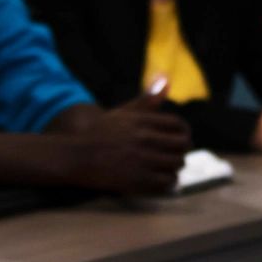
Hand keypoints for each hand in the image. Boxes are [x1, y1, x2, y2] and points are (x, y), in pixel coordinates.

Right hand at [62, 88, 191, 194]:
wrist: (78, 157)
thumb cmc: (101, 134)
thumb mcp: (123, 113)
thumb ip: (147, 99)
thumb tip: (166, 79)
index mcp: (142, 121)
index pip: (178, 125)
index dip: (184, 133)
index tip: (180, 138)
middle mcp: (144, 139)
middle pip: (181, 144)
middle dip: (182, 150)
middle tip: (176, 155)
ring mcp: (142, 160)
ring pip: (176, 163)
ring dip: (175, 166)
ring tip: (168, 168)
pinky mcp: (138, 180)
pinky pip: (167, 181)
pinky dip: (169, 182)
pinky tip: (162, 181)